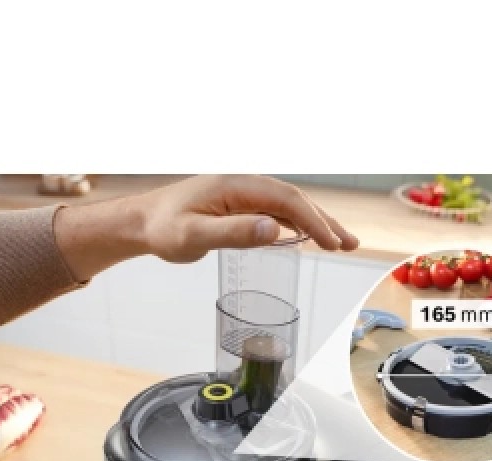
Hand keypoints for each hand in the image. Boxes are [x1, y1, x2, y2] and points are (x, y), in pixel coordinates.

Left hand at [136, 174, 358, 261]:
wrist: (141, 222)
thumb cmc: (163, 229)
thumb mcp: (193, 235)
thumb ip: (233, 232)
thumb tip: (275, 229)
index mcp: (236, 186)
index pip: (286, 200)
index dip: (313, 220)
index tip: (331, 243)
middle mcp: (244, 186)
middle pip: (295, 199)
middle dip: (325, 221)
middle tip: (349, 244)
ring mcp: (243, 195)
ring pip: (289, 206)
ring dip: (316, 223)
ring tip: (340, 243)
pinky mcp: (240, 206)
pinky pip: (277, 212)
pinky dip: (298, 225)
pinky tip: (309, 238)